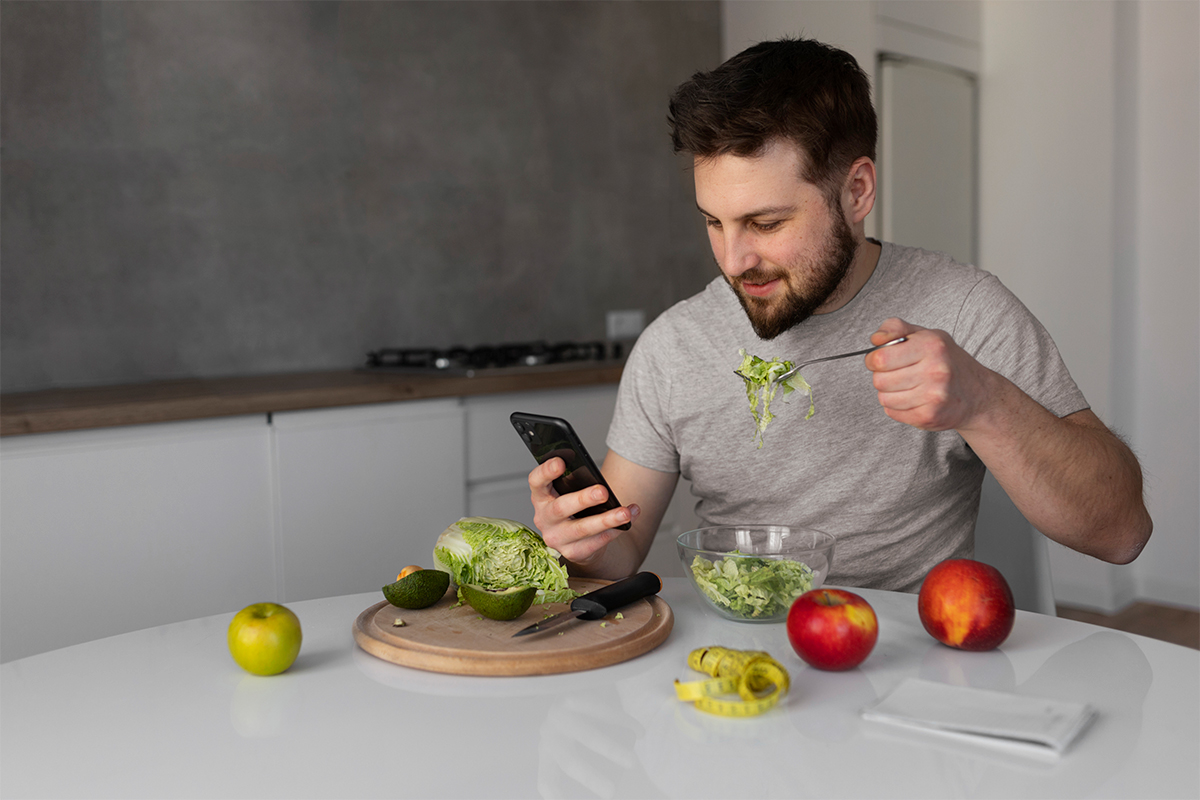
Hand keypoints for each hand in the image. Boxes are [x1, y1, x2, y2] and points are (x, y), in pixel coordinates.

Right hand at [528, 457, 639, 566]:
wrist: (579, 540)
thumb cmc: (575, 508)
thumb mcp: (570, 493)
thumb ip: (577, 484)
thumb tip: (600, 483)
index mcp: (541, 496)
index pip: (536, 481)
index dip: (545, 472)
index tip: (560, 463)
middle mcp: (544, 518)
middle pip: (560, 508)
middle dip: (583, 499)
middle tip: (603, 492)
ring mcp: (556, 538)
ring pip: (582, 529)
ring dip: (606, 520)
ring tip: (624, 513)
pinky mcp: (572, 552)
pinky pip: (595, 542)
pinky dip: (614, 531)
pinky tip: (627, 522)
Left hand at [865, 318, 996, 431]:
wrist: (978, 394)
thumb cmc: (948, 362)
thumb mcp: (926, 335)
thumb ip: (896, 328)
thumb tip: (876, 339)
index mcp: (932, 346)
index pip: (880, 358)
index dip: (874, 359)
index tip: (880, 360)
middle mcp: (935, 371)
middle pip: (879, 380)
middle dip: (882, 377)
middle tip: (897, 374)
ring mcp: (933, 396)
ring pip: (884, 398)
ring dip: (890, 393)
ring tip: (907, 387)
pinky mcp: (929, 416)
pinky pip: (893, 413)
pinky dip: (897, 407)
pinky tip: (913, 399)